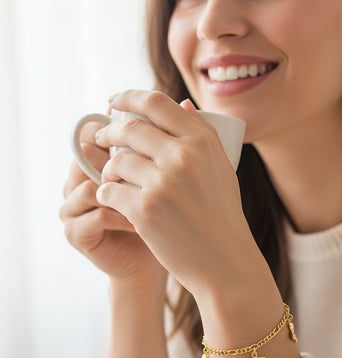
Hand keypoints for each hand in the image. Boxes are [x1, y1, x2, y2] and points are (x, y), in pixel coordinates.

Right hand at [60, 117, 165, 288]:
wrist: (160, 262)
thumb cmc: (169, 218)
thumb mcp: (171, 177)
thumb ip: (171, 144)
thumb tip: (187, 102)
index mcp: (98, 164)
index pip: (98, 134)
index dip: (119, 125)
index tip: (151, 127)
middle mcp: (79, 182)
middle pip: (86, 154)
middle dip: (122, 157)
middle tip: (158, 165)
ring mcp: (73, 208)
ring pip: (90, 183)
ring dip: (126, 190)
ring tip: (156, 199)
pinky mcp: (76, 233)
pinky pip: (95, 214)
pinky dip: (123, 216)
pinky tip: (144, 222)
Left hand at [94, 89, 257, 297]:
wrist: (224, 260)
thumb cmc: (222, 214)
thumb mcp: (221, 167)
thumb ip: (202, 133)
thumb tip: (183, 102)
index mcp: (202, 142)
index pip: (155, 103)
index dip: (128, 97)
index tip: (113, 102)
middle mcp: (183, 157)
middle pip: (129, 129)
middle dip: (108, 133)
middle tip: (100, 139)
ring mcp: (163, 183)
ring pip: (116, 162)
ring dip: (108, 170)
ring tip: (113, 180)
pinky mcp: (146, 210)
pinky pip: (110, 190)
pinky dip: (107, 195)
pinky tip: (115, 202)